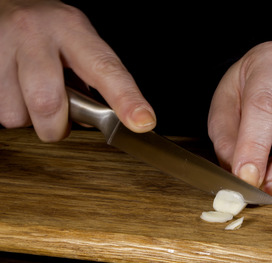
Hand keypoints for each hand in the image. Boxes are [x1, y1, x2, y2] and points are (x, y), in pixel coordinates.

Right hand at [0, 0, 155, 141]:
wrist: (2, 4)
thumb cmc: (48, 31)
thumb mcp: (77, 42)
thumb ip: (91, 79)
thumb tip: (95, 121)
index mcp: (72, 29)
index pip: (105, 68)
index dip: (126, 99)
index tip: (142, 121)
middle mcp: (34, 34)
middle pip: (47, 102)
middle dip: (55, 127)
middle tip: (58, 123)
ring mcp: (1, 46)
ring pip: (16, 114)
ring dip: (28, 119)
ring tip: (29, 95)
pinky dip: (11, 112)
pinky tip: (14, 90)